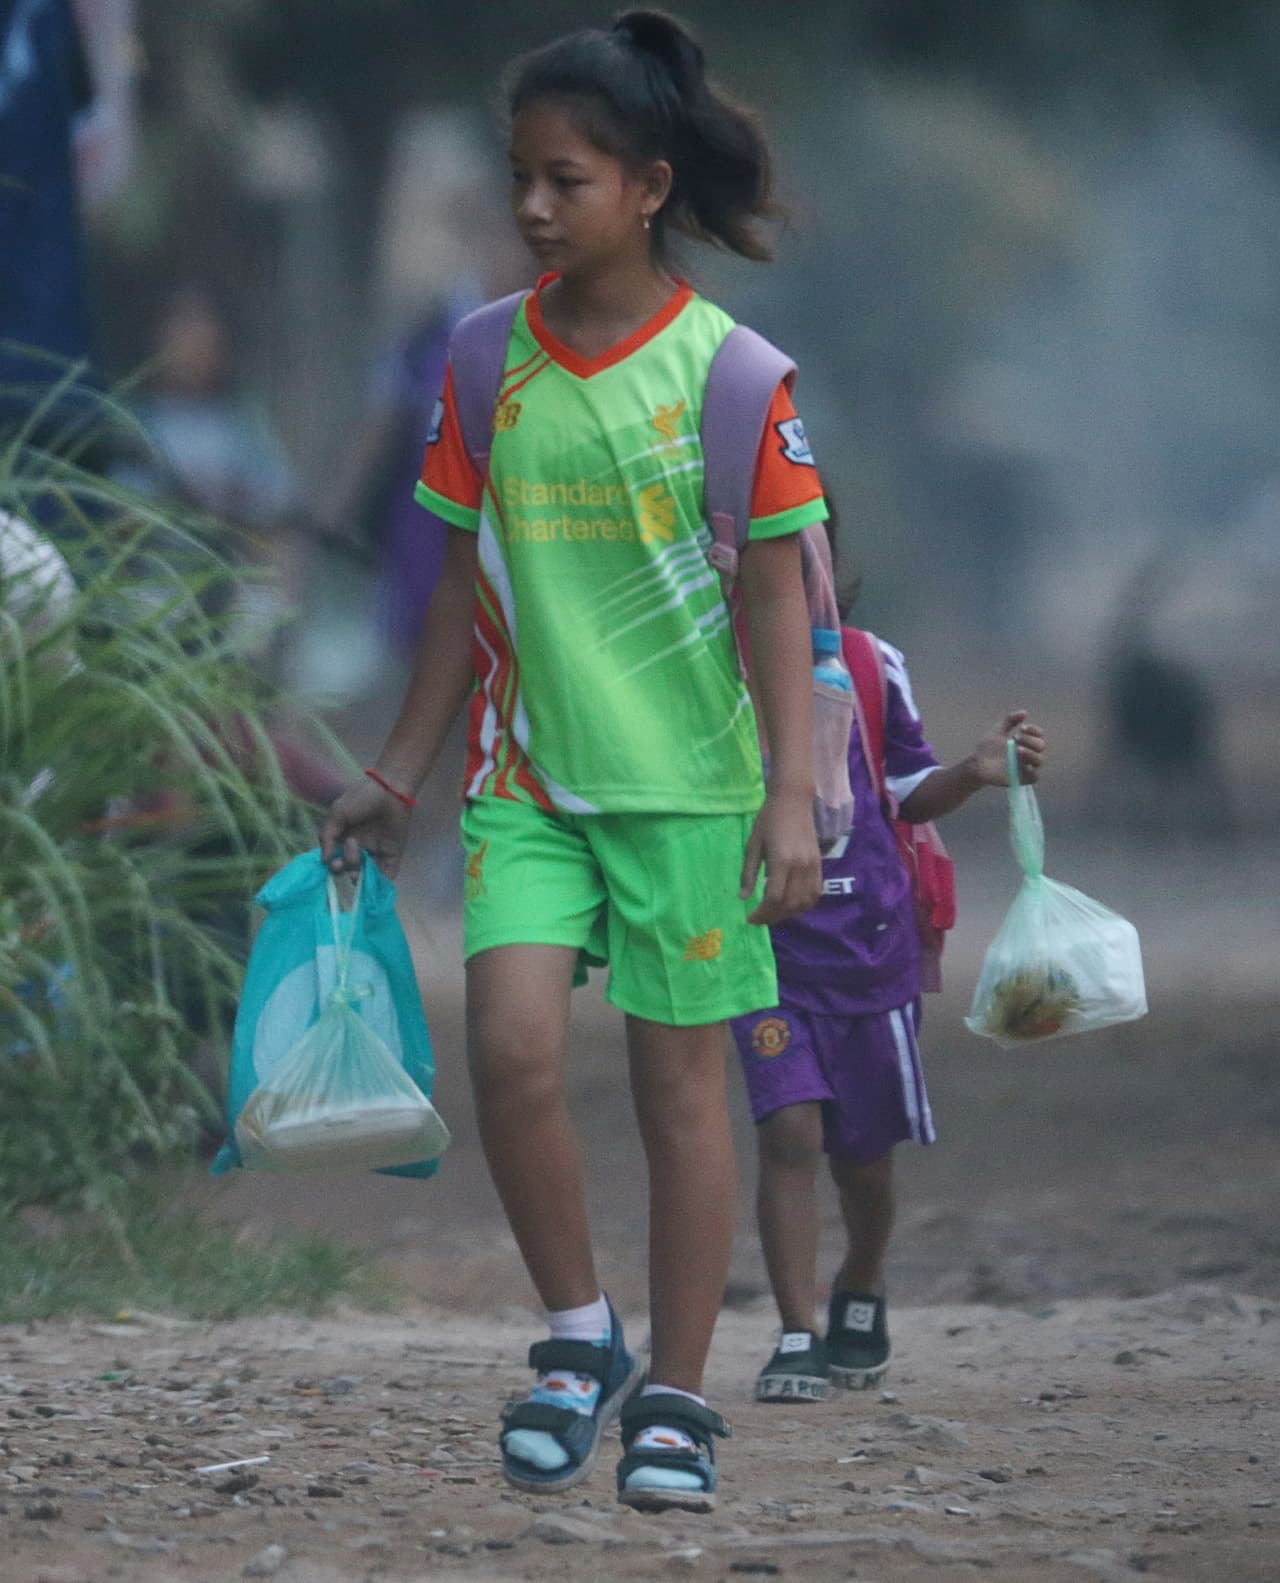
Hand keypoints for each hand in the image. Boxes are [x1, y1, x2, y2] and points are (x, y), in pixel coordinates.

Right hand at [319, 778, 413, 877]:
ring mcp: (376, 852)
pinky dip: (382, 883)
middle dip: (346, 866)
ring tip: (359, 856)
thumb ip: (327, 837)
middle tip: (348, 851)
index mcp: (344, 839)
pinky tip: (375, 883)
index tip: (333, 862)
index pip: (335, 860)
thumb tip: (324, 861)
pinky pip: (388, 873)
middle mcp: (359, 849)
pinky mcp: (393, 854)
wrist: (390, 789)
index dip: (333, 865)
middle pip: (350, 869)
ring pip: (366, 874)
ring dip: (360, 873)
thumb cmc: (362, 797)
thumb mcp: (337, 813)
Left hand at [740, 788, 822, 925]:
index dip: (762, 913)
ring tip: (773, 914)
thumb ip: (748, 873)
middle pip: (789, 904)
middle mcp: (800, 867)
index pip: (774, 898)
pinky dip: (804, 905)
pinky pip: (815, 894)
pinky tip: (791, 906)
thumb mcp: (753, 845)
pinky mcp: (819, 865)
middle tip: (759, 919)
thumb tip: (743, 897)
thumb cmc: (768, 820)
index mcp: (781, 860)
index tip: (750, 918)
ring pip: (804, 903)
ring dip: (788, 914)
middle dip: (772, 917)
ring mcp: (813, 867)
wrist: (793, 801)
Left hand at [972, 711, 1046, 786]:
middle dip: (1031, 740)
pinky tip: (1023, 765)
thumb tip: (1024, 712)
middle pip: (1041, 746)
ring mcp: (1026, 767)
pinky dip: (1031, 771)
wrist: (976, 763)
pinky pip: (1035, 777)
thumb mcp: (997, 731)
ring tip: (1017, 749)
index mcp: (1025, 742)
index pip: (1039, 735)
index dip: (1034, 730)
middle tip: (1017, 738)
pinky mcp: (1022, 779)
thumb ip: (1009, 720)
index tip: (1022, 728)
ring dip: (1031, 753)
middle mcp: (1028, 753)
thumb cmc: (987, 748)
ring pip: (1040, 760)